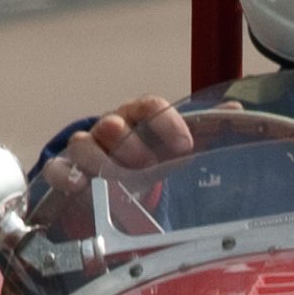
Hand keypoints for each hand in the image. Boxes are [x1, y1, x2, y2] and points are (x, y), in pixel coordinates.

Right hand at [36, 94, 195, 198]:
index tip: (185, 145)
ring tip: (115, 180)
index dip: (166, 122)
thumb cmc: (145, 161)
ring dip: (101, 161)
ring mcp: (85, 149)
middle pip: (114, 124)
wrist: (106, 183)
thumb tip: (236, 112)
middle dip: (130, 144)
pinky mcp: (64, 171)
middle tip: (146, 165)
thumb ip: (203, 132)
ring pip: (84, 144)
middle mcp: (110, 128)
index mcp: (139, 118)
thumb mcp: (173, 151)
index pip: (149, 107)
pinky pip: (57, 168)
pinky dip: (65, 176)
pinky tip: (77, 187)